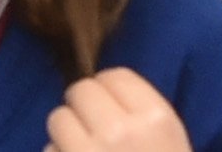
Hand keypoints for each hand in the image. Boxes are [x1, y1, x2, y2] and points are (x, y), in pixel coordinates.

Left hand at [44, 66, 189, 151]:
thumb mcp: (172, 140)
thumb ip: (142, 113)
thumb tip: (103, 86)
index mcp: (155, 119)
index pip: (115, 76)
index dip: (109, 90)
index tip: (111, 106)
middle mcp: (119, 131)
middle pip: (81, 91)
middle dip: (84, 108)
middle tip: (94, 130)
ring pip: (58, 118)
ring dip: (66, 134)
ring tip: (82, 149)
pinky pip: (49, 149)